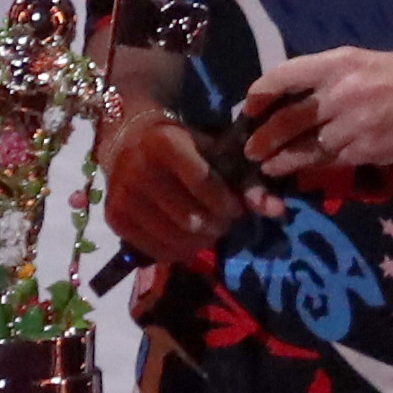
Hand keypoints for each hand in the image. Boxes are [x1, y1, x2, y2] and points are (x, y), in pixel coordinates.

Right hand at [103, 106, 257, 263]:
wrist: (128, 142)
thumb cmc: (181, 146)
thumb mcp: (212, 152)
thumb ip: (245, 180)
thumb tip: (278, 210)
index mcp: (165, 144)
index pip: (203, 184)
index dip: (227, 204)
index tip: (235, 209)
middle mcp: (139, 170)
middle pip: (191, 218)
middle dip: (217, 226)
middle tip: (222, 221)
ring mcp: (124, 196)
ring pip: (176, 239)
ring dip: (200, 241)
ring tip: (206, 230)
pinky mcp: (115, 218)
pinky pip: (157, 250)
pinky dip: (179, 251)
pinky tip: (186, 238)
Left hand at [240, 47, 392, 182]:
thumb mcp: (366, 61)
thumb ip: (330, 78)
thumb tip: (293, 99)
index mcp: (339, 62)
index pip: (283, 76)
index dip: (259, 94)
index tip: (250, 107)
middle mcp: (342, 92)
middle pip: (288, 120)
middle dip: (264, 139)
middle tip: (252, 150)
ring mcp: (355, 125)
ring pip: (307, 149)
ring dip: (284, 161)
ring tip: (270, 168)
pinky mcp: (369, 151)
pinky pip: (333, 162)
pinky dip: (316, 167)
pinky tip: (307, 171)